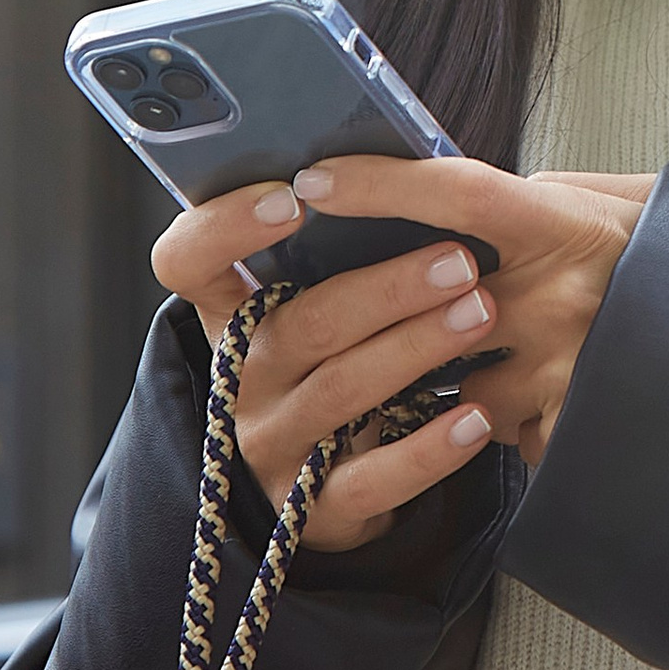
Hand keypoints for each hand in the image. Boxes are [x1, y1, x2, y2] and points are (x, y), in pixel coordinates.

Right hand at [151, 160, 656, 549]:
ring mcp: (272, 446)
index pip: (186, 262)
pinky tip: (475, 417)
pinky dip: (427, 449)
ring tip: (482, 312)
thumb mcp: (320, 300)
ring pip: (339, 393)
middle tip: (459, 259)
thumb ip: (339, 244)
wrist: (331, 476)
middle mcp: (239, 378)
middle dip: (385, 288)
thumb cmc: (343, 355)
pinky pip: (371, 480)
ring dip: (416, 348)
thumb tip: (404, 160)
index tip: (292, 196)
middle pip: (300, 326)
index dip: (225, 228)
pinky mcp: (315, 509)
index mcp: (230, 313)